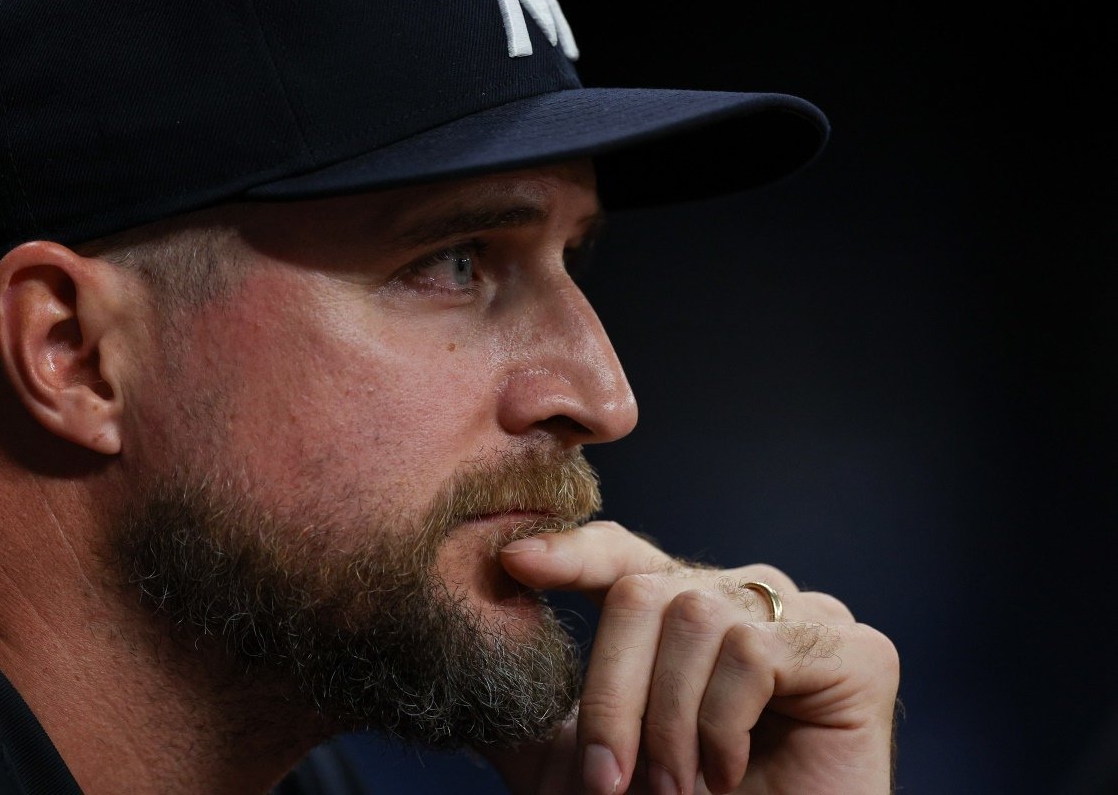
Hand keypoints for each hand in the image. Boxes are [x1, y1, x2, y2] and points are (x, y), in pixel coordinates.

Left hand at [481, 522, 898, 794]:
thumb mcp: (585, 769)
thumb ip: (538, 715)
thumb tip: (465, 668)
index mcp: (685, 611)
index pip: (620, 557)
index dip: (568, 552)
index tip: (513, 564)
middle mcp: (745, 598)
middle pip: (646, 592)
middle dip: (613, 694)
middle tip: (609, 782)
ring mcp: (804, 616)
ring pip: (695, 618)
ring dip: (670, 724)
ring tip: (678, 791)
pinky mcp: (856, 651)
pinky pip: (754, 650)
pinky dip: (723, 722)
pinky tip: (733, 772)